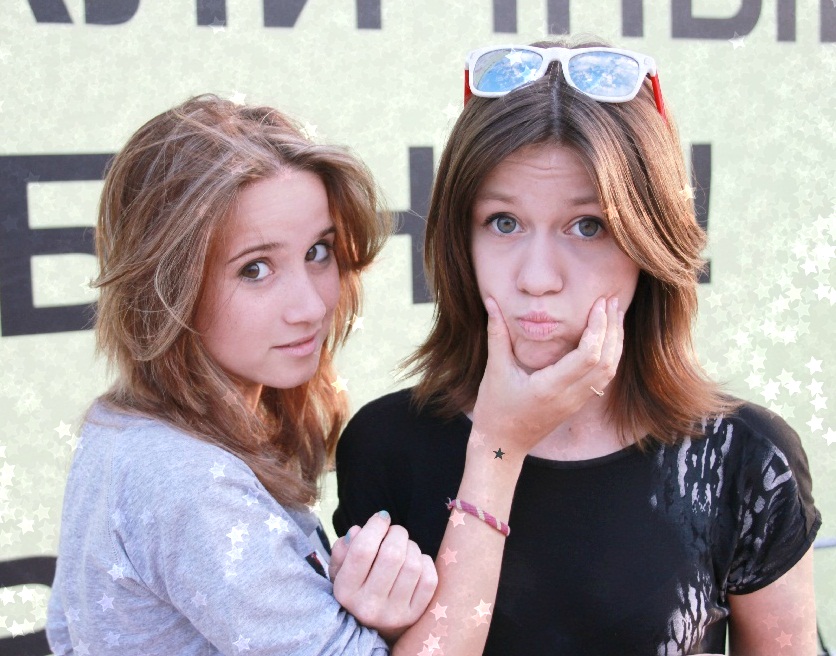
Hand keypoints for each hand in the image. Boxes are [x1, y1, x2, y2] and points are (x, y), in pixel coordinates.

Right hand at [329, 512, 437, 642]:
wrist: (372, 628)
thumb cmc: (356, 590)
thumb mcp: (340, 572)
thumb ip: (343, 550)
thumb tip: (356, 531)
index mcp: (345, 592)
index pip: (362, 550)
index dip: (375, 526)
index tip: (381, 518)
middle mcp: (368, 606)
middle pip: (392, 554)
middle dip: (397, 533)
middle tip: (394, 532)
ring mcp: (394, 614)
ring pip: (413, 564)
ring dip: (411, 546)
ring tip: (404, 547)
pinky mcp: (415, 616)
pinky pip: (429, 579)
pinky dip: (425, 562)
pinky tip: (415, 562)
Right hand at [471, 295, 623, 455]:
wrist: (502, 445)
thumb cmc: (494, 410)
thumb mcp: (494, 371)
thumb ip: (497, 334)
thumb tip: (491, 301)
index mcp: (550, 388)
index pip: (588, 356)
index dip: (598, 328)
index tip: (599, 304)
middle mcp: (570, 397)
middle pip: (606, 362)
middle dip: (613, 329)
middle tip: (612, 301)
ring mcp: (576, 403)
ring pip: (609, 372)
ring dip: (615, 342)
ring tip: (614, 315)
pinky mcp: (577, 404)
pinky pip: (602, 379)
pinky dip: (609, 355)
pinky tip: (605, 338)